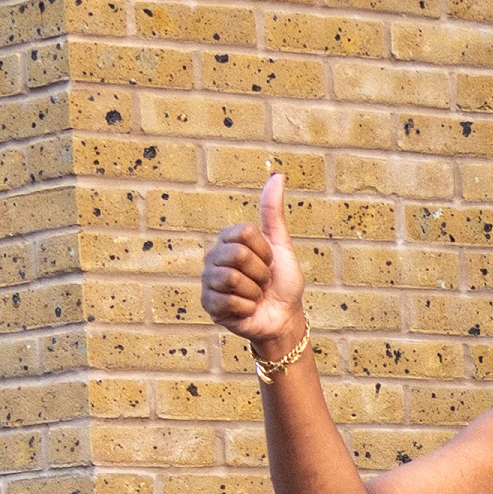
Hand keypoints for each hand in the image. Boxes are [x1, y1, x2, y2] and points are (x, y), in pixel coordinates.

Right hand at [200, 169, 307, 358]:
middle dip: (260, 273)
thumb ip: (273, 212)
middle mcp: (214, 257)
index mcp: (229, 240)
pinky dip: (246, 308)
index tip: (269, 261)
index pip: (244, 233)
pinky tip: (246, 309)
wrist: (284, 318)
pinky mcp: (208, 305)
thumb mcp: (281, 245)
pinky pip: (229, 302)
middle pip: (237, 255)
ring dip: (254, 292)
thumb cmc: (283, 282)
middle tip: (263, 282)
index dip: (264, 251)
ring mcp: (208, 281)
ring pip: (231, 279)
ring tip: (255, 295)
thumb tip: (277, 175)